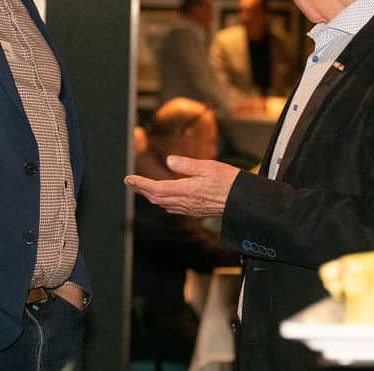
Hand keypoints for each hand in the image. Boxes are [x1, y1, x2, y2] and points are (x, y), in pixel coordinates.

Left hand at [125, 155, 240, 217]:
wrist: (244, 201)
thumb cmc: (229, 181)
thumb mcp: (209, 166)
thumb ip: (187, 165)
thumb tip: (169, 161)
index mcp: (188, 190)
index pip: (157, 189)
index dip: (141, 184)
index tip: (129, 179)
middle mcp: (186, 202)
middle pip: (157, 198)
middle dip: (142, 190)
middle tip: (130, 182)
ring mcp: (190, 209)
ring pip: (163, 204)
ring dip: (150, 195)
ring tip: (141, 187)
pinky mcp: (195, 211)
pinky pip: (173, 207)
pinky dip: (162, 201)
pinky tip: (161, 197)